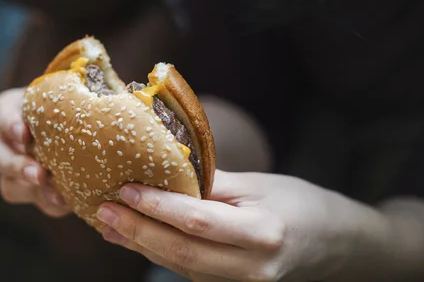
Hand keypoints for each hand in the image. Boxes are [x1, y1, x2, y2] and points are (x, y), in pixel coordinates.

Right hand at [0, 88, 70, 217]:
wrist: (80, 123)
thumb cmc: (74, 100)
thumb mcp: (71, 90)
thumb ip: (77, 90)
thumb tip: (113, 88)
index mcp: (10, 109)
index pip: (0, 112)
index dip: (8, 123)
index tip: (24, 132)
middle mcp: (5, 142)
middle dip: (17, 166)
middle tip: (38, 173)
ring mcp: (15, 170)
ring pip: (11, 186)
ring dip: (33, 191)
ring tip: (57, 195)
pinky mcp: (33, 191)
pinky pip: (36, 202)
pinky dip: (52, 203)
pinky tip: (68, 202)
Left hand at [96, 170, 369, 281]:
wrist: (337, 246)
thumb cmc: (301, 204)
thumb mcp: (261, 184)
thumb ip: (213, 183)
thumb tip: (166, 170)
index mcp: (263, 233)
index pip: (198, 221)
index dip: (157, 206)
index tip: (126, 189)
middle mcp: (250, 268)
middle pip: (181, 252)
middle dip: (137, 231)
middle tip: (103, 210)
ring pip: (180, 265)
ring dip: (141, 244)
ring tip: (109, 222)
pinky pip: (188, 270)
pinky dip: (159, 253)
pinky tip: (137, 237)